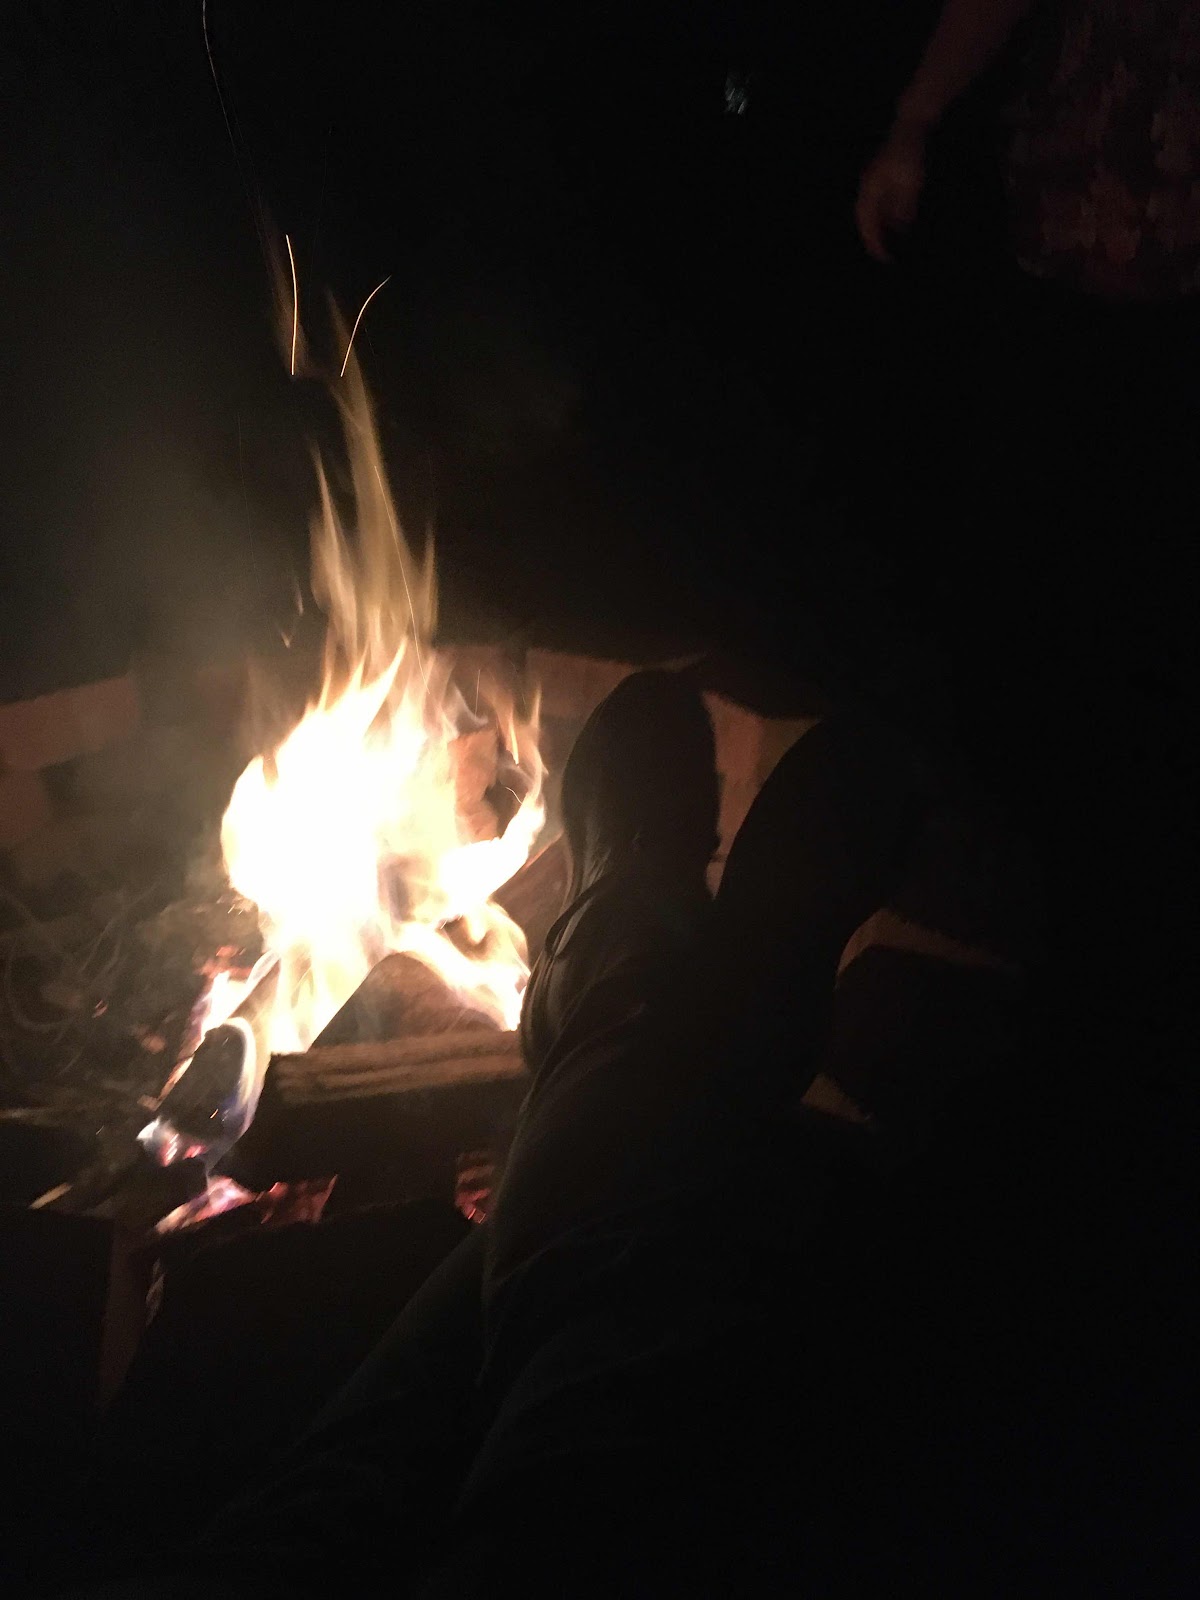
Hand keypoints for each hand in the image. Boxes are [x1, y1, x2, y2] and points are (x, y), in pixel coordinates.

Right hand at [855, 121, 928, 262]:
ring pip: (874, 211)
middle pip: (867, 219)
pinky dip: (888, 217)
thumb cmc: (910, 152)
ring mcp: (876, 181)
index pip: (867, 222)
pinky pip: (883, 203)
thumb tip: (902, 227)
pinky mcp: (885, 177)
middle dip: (874, 238)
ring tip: (890, 245)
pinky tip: (900, 225)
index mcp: (870, 189)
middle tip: (884, 256)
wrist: (912, 125)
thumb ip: (904, 206)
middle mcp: (869, 186)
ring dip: (881, 228)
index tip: (882, 258)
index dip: (873, 242)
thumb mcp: (911, 182)